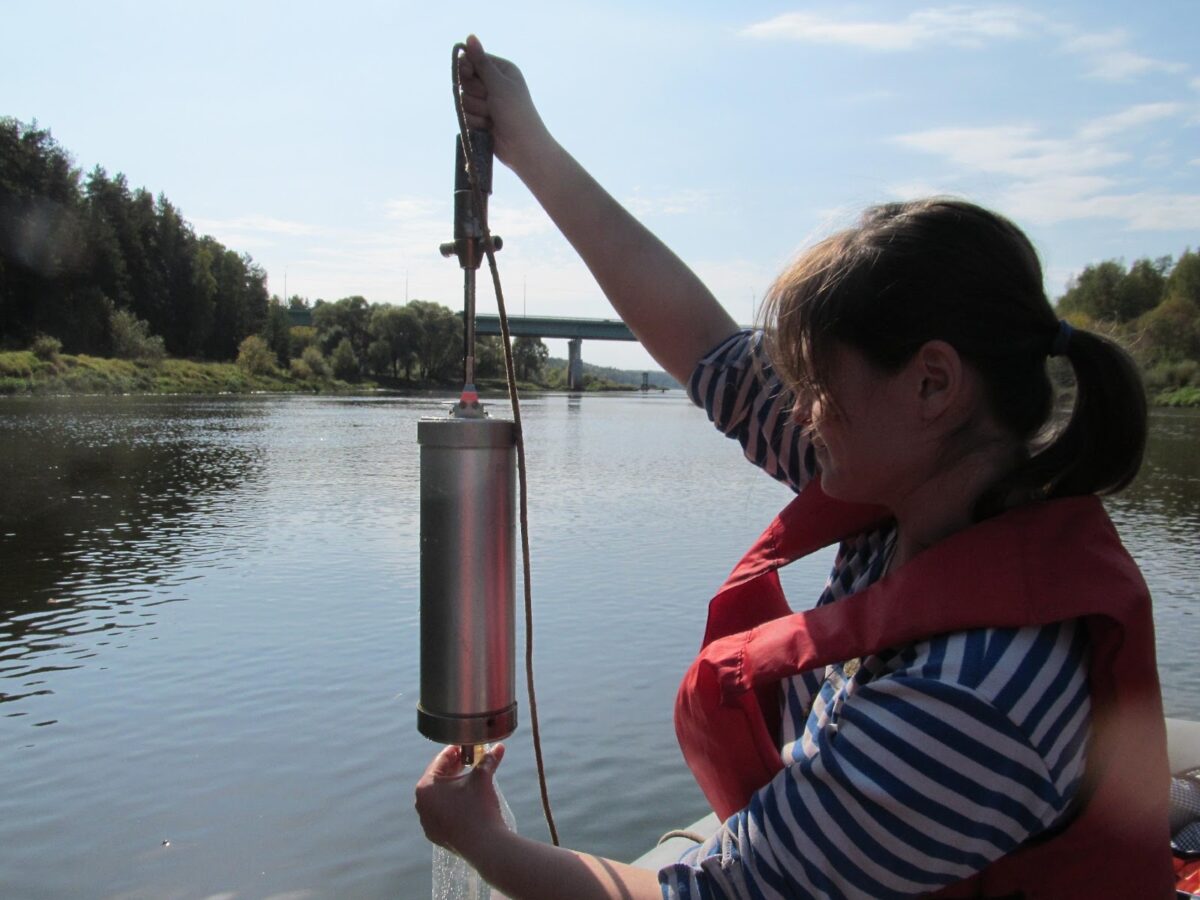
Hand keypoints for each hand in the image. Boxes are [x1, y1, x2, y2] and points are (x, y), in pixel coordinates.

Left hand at [415, 743, 507, 855]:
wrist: (485, 845)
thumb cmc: (478, 808)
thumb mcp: (482, 778)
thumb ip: (488, 760)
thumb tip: (499, 747)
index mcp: (425, 788)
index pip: (440, 761)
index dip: (455, 751)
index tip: (466, 746)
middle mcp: (421, 805)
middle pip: (439, 778)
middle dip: (456, 768)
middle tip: (472, 759)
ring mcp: (427, 822)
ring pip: (441, 796)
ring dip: (455, 786)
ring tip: (472, 778)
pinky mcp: (436, 834)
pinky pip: (443, 812)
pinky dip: (454, 803)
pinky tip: (469, 800)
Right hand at [458, 35, 550, 169]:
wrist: (523, 146)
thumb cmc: (515, 112)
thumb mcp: (498, 84)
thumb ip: (481, 62)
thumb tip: (470, 37)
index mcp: (501, 70)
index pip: (472, 61)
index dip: (468, 69)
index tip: (469, 74)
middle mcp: (493, 84)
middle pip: (466, 81)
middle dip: (476, 94)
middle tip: (491, 102)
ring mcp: (486, 102)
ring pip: (464, 100)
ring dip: (477, 110)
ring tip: (492, 117)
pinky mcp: (481, 119)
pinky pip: (466, 116)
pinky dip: (476, 122)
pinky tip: (489, 127)